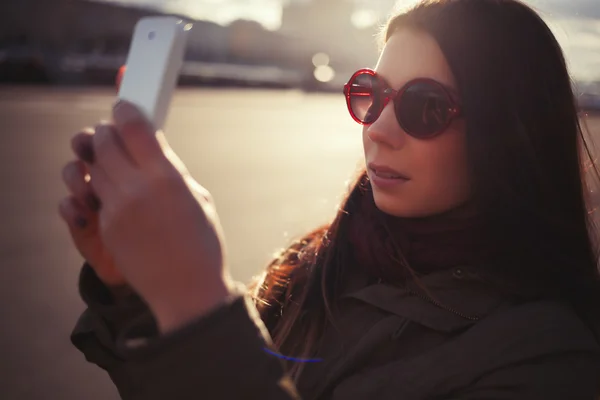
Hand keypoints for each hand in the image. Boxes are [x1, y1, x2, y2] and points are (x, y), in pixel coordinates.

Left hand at [67, 100, 232, 332]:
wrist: (186, 291)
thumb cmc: (202, 242)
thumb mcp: (198, 197)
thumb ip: (171, 169)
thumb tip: (153, 147)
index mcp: (167, 178)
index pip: (133, 128)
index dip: (125, 111)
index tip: (124, 106)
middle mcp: (136, 189)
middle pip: (105, 141)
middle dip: (108, 131)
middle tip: (115, 130)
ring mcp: (116, 210)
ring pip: (94, 166)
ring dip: (101, 156)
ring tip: (114, 157)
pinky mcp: (105, 227)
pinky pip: (97, 194)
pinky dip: (104, 185)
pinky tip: (120, 188)